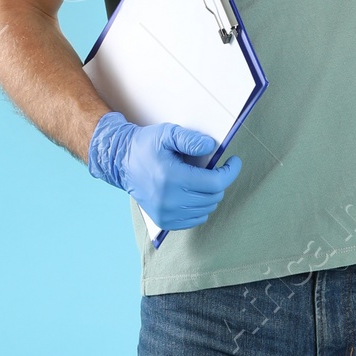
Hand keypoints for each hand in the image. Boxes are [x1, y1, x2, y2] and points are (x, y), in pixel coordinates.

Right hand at [85, 114, 239, 230]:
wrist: (121, 163)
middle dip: (218, 181)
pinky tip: (192, 193)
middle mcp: (169, 199)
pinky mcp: (164, 221)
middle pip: (213, 197)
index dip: (230, 172)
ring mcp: (166, 213)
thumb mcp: (167, 133)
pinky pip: (196, 219)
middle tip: (212, 169)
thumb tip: (211, 147)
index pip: (215, 183)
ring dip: (210, 194)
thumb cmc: (146, 146)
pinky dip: (200, 207)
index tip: (233, 162)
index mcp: (171, 177)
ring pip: (207, 208)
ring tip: (199, 180)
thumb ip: (190, 139)